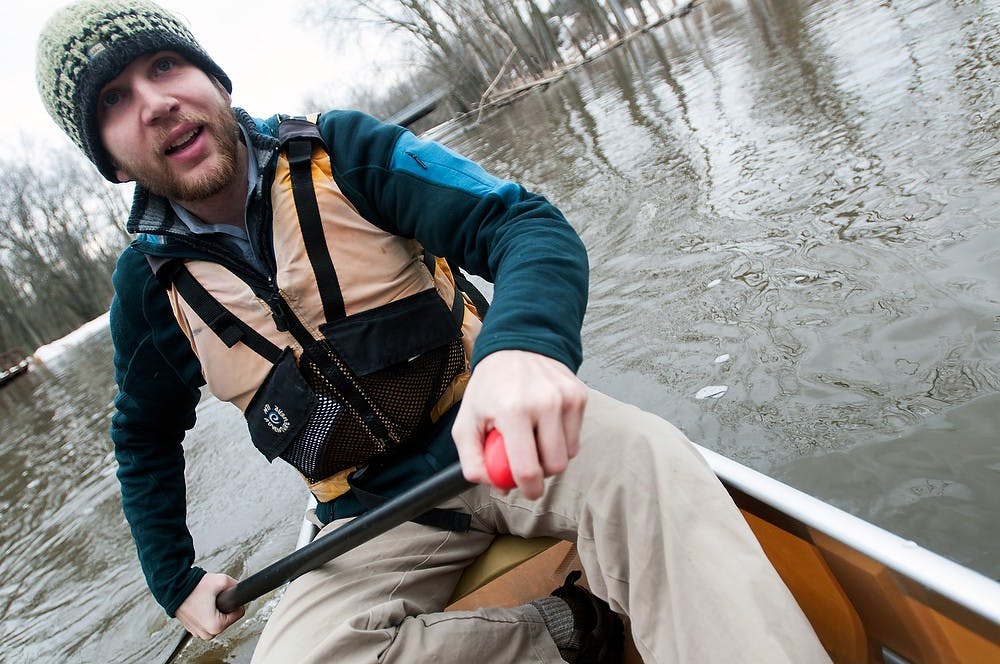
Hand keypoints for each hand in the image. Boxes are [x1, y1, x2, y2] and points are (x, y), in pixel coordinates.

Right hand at [174, 573, 244, 639]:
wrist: (174, 587)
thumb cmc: (194, 587)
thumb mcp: (221, 581)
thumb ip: (236, 585)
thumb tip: (242, 588)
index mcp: (215, 626)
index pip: (239, 613)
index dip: (234, 601)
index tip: (224, 596)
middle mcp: (206, 633)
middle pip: (228, 619)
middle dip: (224, 607)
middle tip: (214, 598)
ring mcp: (198, 633)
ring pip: (218, 621)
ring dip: (216, 611)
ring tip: (207, 600)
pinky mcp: (192, 629)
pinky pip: (207, 622)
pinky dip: (207, 614)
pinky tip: (202, 604)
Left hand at [452, 350, 587, 498]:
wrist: (516, 347)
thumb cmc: (490, 387)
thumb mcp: (466, 421)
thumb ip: (472, 460)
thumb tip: (494, 484)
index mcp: (512, 410)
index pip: (528, 467)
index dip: (528, 489)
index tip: (526, 491)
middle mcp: (544, 402)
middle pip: (555, 465)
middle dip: (542, 473)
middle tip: (528, 464)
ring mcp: (565, 397)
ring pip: (569, 453)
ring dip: (552, 455)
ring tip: (534, 438)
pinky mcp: (579, 395)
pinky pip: (576, 436)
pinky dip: (562, 439)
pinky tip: (545, 424)